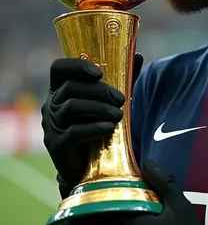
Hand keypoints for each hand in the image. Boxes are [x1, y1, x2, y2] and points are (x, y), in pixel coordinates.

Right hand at [41, 53, 142, 195]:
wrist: (88, 167)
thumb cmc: (98, 127)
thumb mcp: (109, 102)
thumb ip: (122, 80)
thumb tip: (139, 56)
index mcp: (60, 90)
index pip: (58, 68)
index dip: (77, 66)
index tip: (100, 73)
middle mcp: (51, 105)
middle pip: (71, 88)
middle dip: (99, 91)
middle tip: (121, 99)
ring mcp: (51, 125)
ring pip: (72, 107)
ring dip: (99, 108)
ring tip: (119, 115)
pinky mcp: (56, 145)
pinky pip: (74, 132)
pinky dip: (94, 127)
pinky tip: (109, 128)